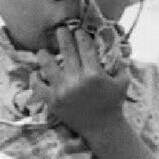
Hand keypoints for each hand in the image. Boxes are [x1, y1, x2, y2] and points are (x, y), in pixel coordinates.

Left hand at [32, 25, 129, 147]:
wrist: (102, 128)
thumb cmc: (113, 103)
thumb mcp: (123, 81)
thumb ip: (120, 64)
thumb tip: (115, 46)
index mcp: (94, 73)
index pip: (85, 46)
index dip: (80, 35)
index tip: (78, 31)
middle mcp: (76, 80)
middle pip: (66, 50)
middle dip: (63, 36)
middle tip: (60, 30)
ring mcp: (62, 90)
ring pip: (47, 65)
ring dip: (44, 55)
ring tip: (43, 51)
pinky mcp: (52, 101)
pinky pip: (38, 86)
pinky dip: (35, 78)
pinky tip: (37, 73)